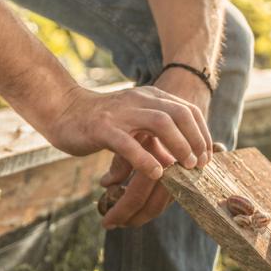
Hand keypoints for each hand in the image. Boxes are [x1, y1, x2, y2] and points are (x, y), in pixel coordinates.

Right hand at [99, 69, 212, 228]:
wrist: (62, 110)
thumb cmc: (104, 123)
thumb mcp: (137, 124)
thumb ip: (159, 137)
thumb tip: (184, 160)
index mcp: (151, 97)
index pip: (188, 111)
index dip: (202, 134)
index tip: (207, 157)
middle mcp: (140, 100)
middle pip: (179, 114)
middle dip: (195, 139)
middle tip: (199, 164)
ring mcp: (121, 112)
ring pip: (160, 122)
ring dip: (179, 145)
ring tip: (186, 167)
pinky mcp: (102, 127)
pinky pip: (129, 143)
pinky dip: (146, 159)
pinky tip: (156, 173)